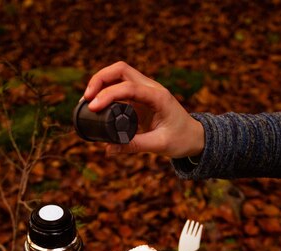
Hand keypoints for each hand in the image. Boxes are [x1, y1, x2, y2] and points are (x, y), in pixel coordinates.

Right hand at [83, 61, 204, 158]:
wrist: (193, 136)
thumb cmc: (181, 139)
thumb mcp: (159, 145)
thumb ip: (134, 146)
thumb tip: (108, 149)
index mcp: (158, 97)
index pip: (129, 87)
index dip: (109, 95)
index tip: (93, 107)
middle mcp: (151, 88)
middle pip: (120, 70)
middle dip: (100, 79)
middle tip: (87, 98)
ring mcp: (144, 91)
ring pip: (118, 74)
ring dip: (101, 82)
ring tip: (88, 100)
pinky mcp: (139, 98)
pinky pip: (119, 88)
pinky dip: (106, 91)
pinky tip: (97, 104)